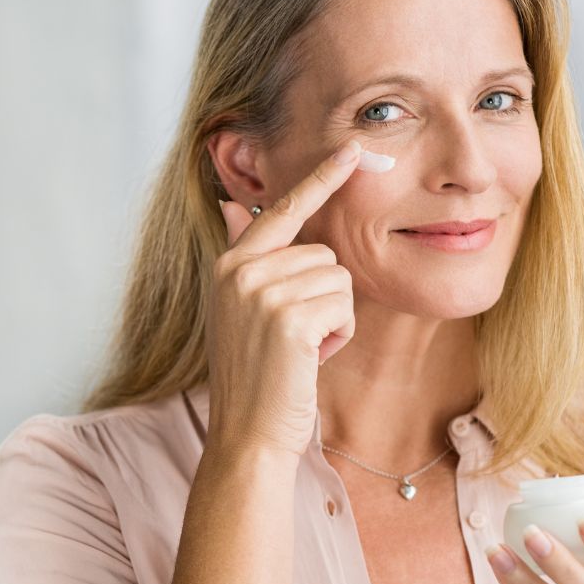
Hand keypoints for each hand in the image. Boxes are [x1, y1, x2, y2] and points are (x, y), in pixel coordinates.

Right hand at [206, 140, 362, 458]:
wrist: (247, 434)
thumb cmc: (255, 375)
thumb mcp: (240, 308)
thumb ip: (244, 254)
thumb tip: (232, 204)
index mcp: (230, 264)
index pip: (282, 209)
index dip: (320, 179)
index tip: (353, 149)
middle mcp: (240, 270)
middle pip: (324, 253)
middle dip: (325, 296)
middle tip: (296, 337)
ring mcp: (262, 292)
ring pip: (339, 278)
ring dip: (334, 317)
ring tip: (300, 349)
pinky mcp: (288, 318)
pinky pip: (344, 305)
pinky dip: (339, 334)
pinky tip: (310, 358)